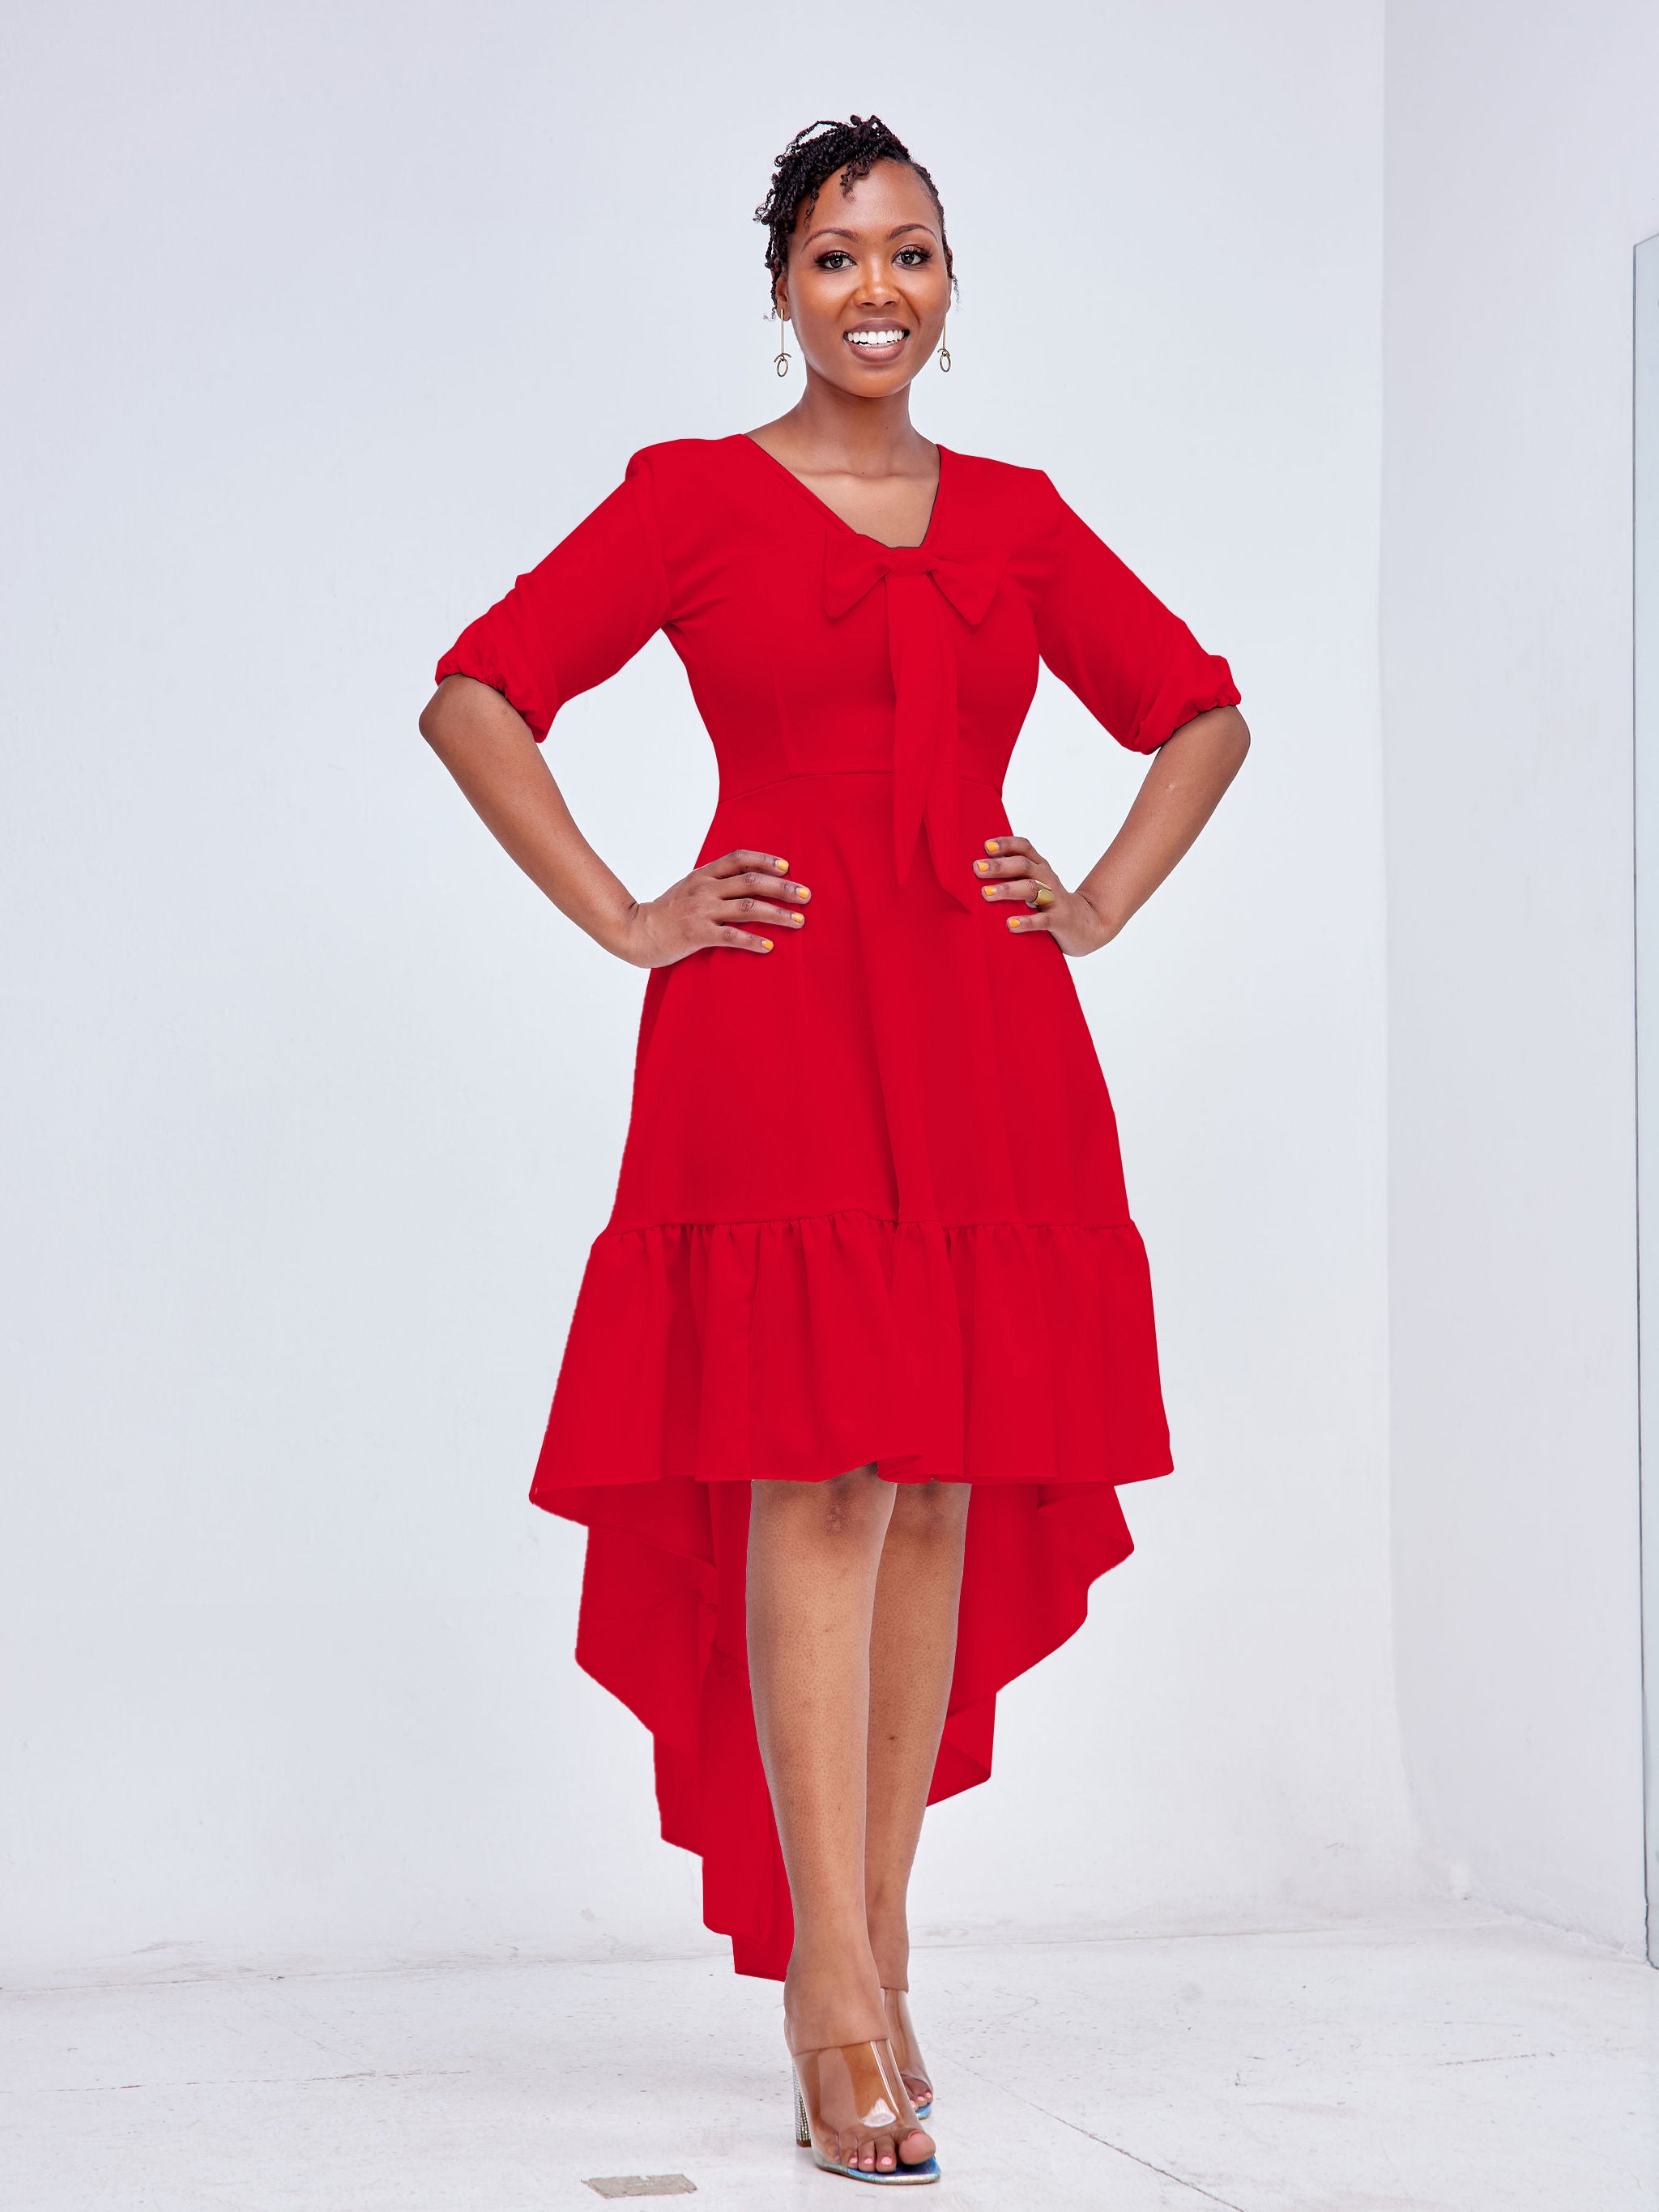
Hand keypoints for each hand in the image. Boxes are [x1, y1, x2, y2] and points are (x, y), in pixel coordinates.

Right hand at [611, 848, 811, 968]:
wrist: (635, 932)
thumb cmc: (665, 913)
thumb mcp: (688, 888)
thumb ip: (714, 883)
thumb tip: (747, 882)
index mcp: (703, 875)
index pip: (739, 858)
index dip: (765, 860)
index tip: (787, 867)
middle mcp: (704, 889)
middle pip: (751, 881)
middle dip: (783, 888)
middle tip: (806, 895)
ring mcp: (701, 911)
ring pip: (747, 907)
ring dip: (776, 914)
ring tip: (798, 921)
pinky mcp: (697, 934)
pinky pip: (731, 936)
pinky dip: (753, 941)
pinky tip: (769, 946)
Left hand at [972, 835, 1111, 957]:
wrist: (1089, 925)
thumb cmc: (1052, 905)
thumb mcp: (1036, 887)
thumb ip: (1014, 879)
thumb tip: (977, 873)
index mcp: (1041, 869)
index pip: (1025, 848)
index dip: (1007, 844)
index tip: (986, 846)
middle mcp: (1048, 880)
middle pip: (1024, 865)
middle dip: (1000, 866)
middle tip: (977, 868)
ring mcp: (1055, 900)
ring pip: (1032, 889)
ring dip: (1008, 889)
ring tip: (986, 894)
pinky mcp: (1060, 921)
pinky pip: (1042, 920)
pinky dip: (1026, 921)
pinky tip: (1010, 924)